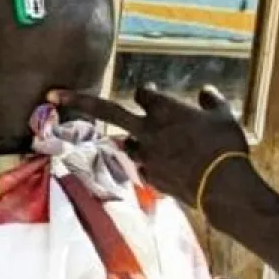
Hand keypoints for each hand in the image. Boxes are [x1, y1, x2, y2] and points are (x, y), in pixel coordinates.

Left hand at [53, 84, 249, 208]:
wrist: (224, 187)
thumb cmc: (226, 146)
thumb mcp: (224, 116)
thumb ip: (212, 100)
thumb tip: (206, 91)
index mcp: (165, 109)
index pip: (143, 92)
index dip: (146, 92)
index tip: (149, 92)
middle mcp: (147, 129)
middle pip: (107, 111)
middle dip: (78, 99)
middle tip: (52, 94)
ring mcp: (145, 155)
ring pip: (128, 144)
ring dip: (136, 142)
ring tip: (156, 147)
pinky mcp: (149, 177)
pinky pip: (144, 168)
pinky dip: (152, 166)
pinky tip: (170, 170)